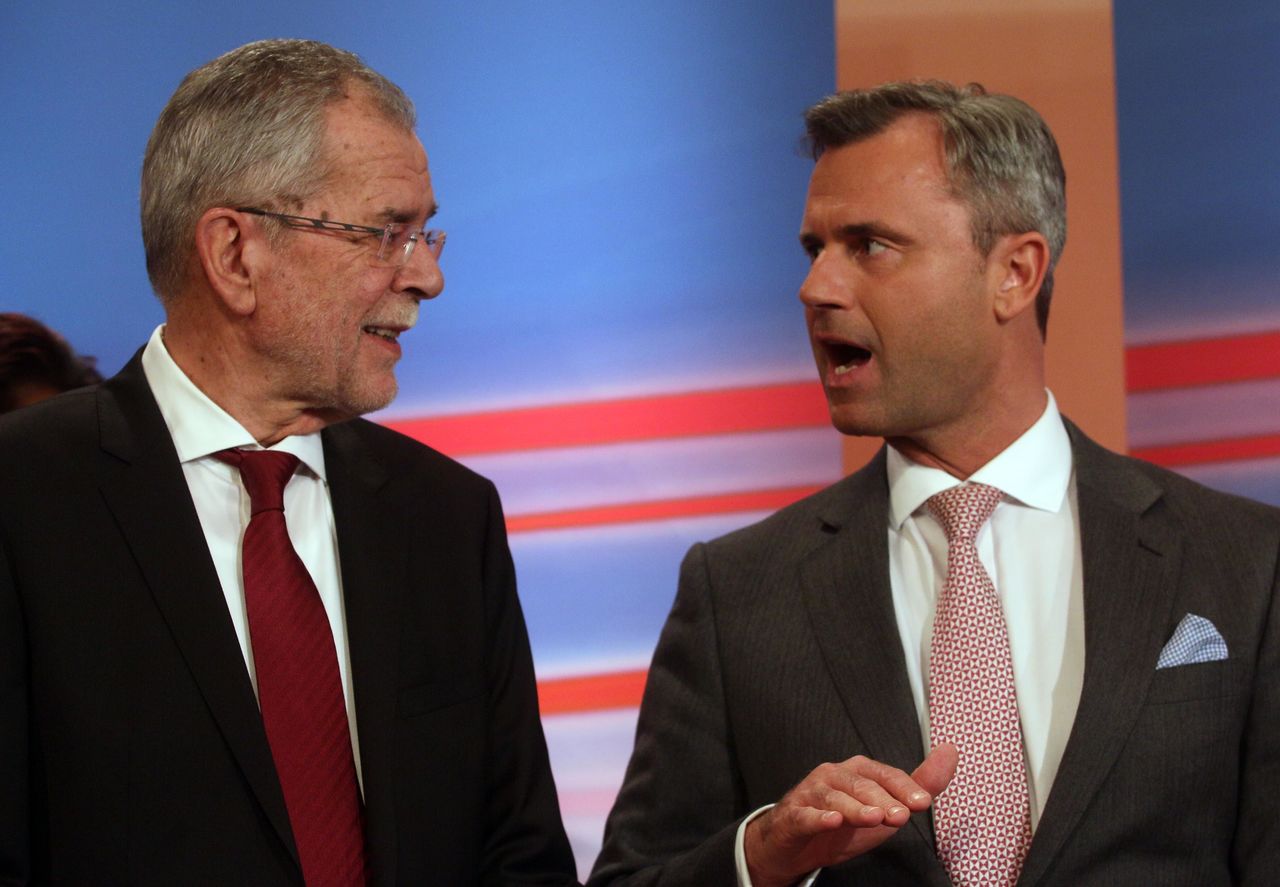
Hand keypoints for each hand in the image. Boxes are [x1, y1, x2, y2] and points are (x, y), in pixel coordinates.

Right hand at [743, 743, 957, 886]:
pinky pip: (806, 815)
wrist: (797, 845)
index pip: (885, 774)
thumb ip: (919, 784)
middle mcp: (833, 776)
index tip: (923, 802)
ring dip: (855, 808)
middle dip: (883, 800)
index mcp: (857, 771)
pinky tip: (833, 821)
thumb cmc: (843, 823)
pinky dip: (819, 817)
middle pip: (860, 784)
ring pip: (834, 798)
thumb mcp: (885, 808)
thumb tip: (950, 752)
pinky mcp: (793, 816)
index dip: (904, 787)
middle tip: (901, 816)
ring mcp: (811, 794)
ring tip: (873, 818)